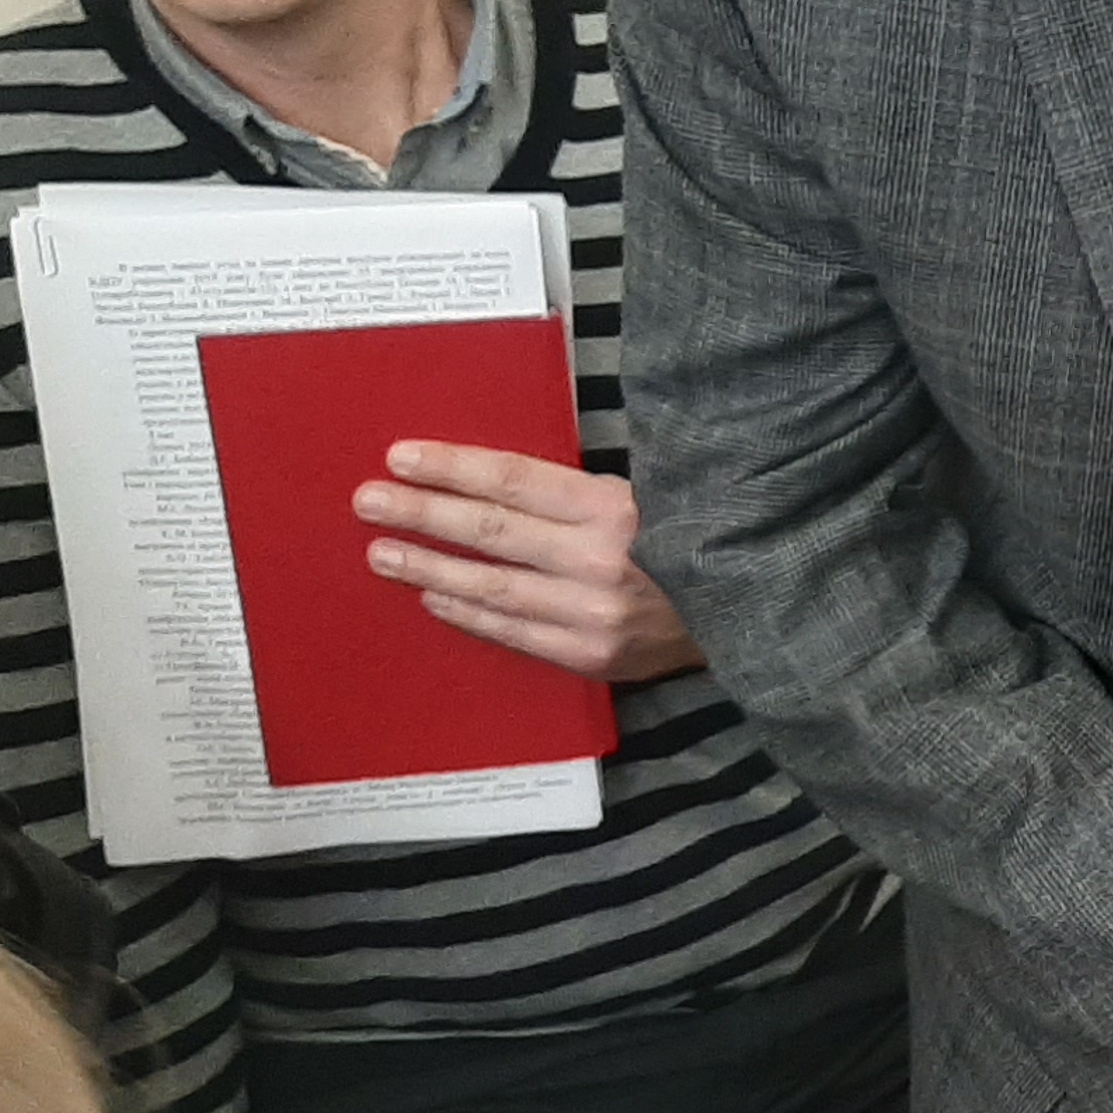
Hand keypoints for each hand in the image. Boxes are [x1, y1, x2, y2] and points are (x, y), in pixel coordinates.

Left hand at [358, 441, 704, 683]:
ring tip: (383, 555)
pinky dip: (468, 614)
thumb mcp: (642, 498)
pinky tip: (435, 598)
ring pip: (491, 587)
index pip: (512, 479)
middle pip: (490, 530)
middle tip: (369, 502)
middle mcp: (600, 558)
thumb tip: (485, 481)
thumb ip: (573, 493)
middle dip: (422, 513)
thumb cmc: (684, 544)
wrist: (743, 613)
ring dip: (429, 568)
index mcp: (614, 506)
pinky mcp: (591, 654)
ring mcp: (593, 611)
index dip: (451, 467)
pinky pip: (513, 632)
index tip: (401, 458)